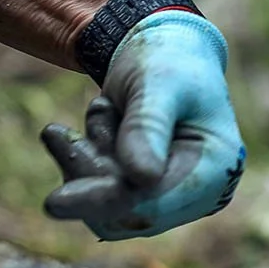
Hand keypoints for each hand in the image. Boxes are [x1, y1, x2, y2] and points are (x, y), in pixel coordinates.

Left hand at [42, 10, 244, 239]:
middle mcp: (201, 192)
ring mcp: (176, 197)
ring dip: (84, 165)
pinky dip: (85, 165)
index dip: (105, 202)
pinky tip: (97, 123)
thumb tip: (142, 178)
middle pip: (129, 213)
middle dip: (87, 176)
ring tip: (96, 110)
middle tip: (54, 132)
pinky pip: (103, 199)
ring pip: (110, 211)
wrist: (166, 54)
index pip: (155, 203)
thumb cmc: (167, 61)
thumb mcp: (157, 83)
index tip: (52, 203)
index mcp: (216, 168)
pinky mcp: (150, 195)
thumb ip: (148, 126)